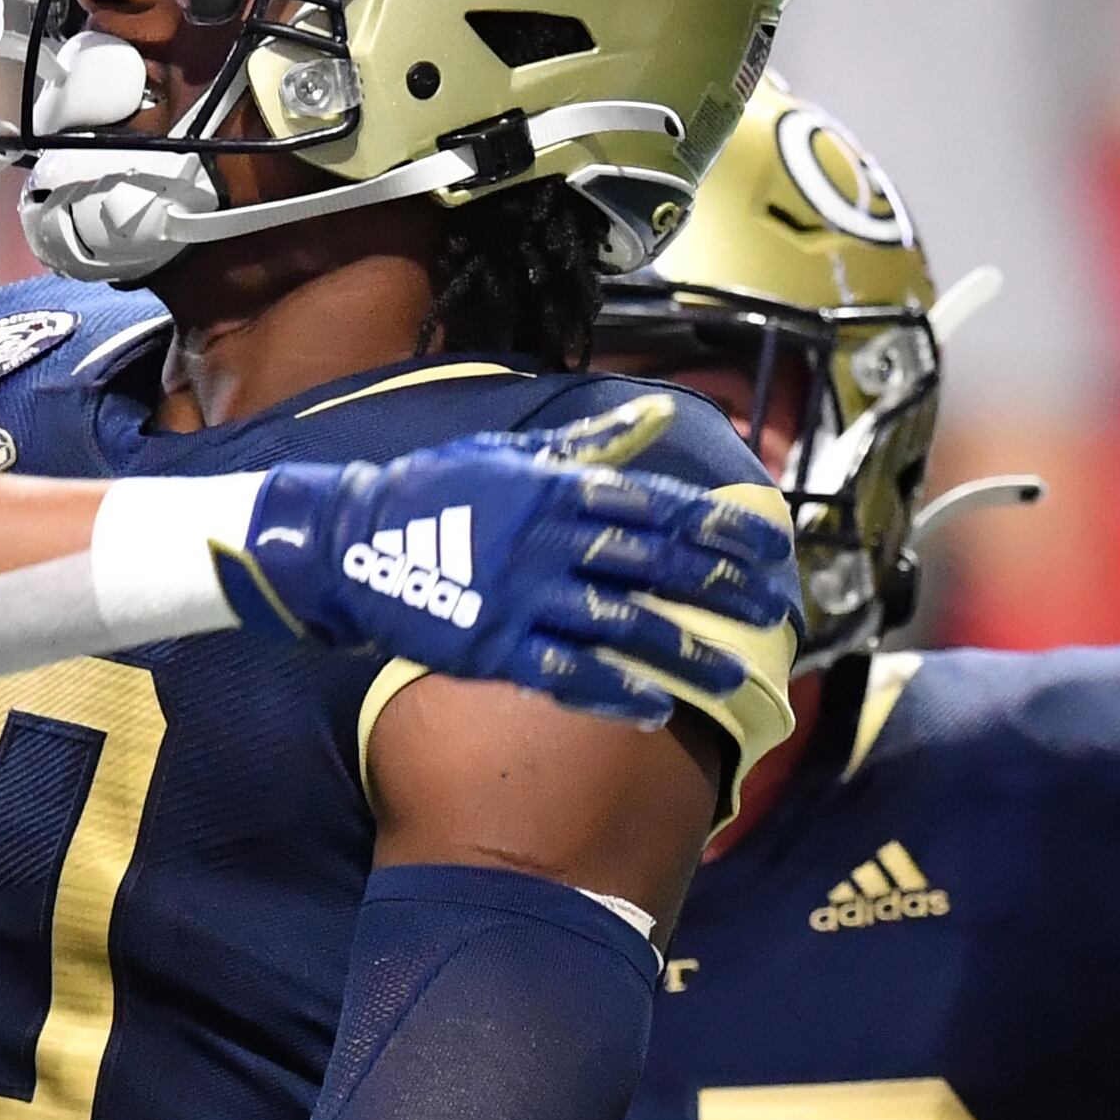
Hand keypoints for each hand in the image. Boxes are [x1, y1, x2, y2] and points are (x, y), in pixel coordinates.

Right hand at [221, 394, 795, 724]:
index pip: (658, 507)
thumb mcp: (511, 455)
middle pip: (653, 566)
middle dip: (720, 590)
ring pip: (621, 625)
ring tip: (735, 676)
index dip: (719, 531)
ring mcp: (522, 594)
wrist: (347, 542)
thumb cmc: (432, 492)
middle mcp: (549, 539)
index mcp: (556, 488)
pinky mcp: (493, 644)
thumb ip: (591, 444)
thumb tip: (656, 414)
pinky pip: (565, 673)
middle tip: (772, 613)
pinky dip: (612, 689)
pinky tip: (656, 705)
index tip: (770, 550)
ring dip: (683, 652)